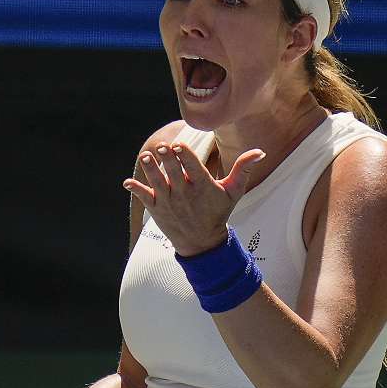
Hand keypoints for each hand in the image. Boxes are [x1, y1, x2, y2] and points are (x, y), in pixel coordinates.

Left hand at [124, 142, 265, 255]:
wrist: (202, 242)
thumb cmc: (217, 212)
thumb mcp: (233, 192)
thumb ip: (243, 169)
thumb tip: (260, 151)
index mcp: (202, 186)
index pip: (192, 167)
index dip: (184, 155)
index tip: (178, 145)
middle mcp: (184, 193)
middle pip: (174, 172)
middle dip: (167, 159)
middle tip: (162, 148)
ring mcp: (168, 201)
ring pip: (157, 182)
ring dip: (150, 170)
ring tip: (146, 157)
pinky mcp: (156, 209)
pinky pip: (143, 197)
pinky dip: (135, 190)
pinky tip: (126, 182)